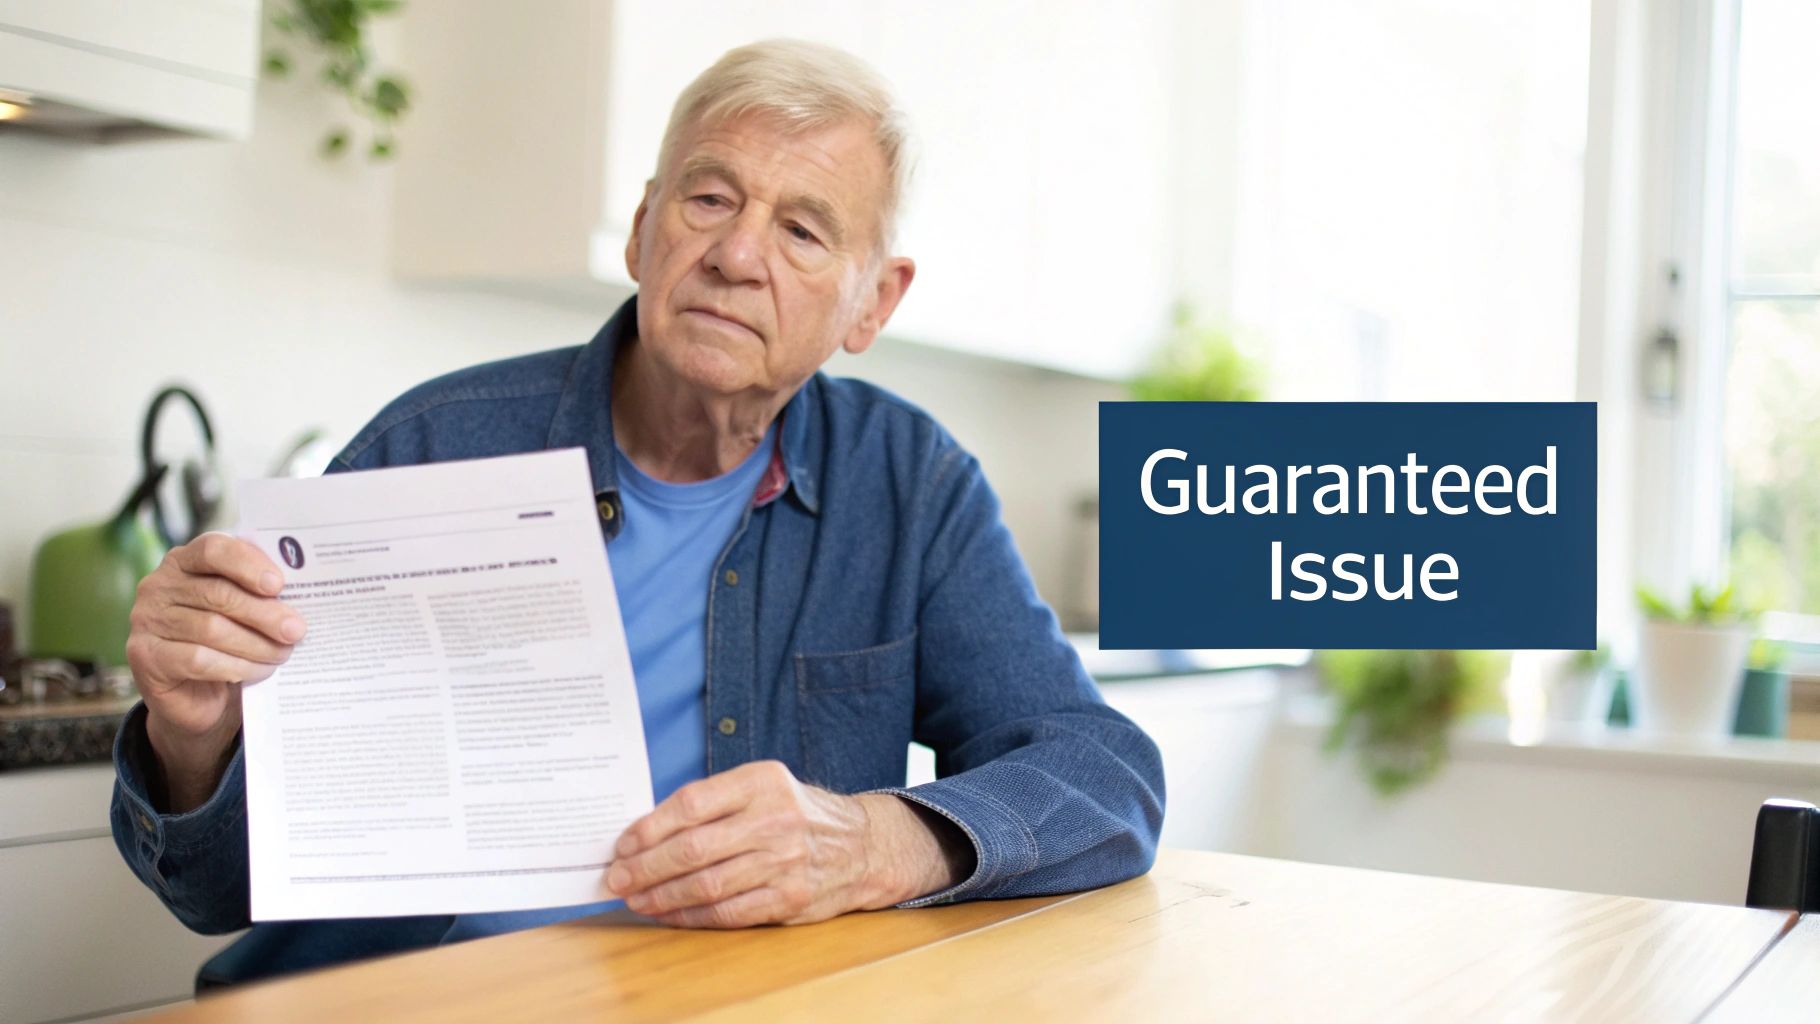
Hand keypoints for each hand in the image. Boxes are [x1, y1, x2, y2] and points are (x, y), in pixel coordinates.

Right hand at [126, 532, 305, 811]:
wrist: (197, 695)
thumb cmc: (228, 640)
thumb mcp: (244, 610)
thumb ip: (261, 592)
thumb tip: (304, 588)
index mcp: (185, 561)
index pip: (213, 549)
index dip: (248, 564)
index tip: (279, 584)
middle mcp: (159, 585)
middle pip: (218, 594)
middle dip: (264, 613)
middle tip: (297, 630)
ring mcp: (147, 620)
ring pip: (211, 629)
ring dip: (255, 644)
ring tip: (283, 653)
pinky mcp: (145, 655)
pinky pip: (198, 659)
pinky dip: (235, 666)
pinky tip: (259, 671)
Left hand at [607, 760, 970, 927]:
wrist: (862, 846)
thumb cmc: (796, 814)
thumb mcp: (764, 787)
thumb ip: (714, 802)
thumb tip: (646, 831)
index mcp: (762, 782)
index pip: (691, 803)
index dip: (649, 827)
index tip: (623, 844)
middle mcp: (775, 819)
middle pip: (693, 848)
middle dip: (645, 867)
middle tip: (617, 878)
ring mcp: (784, 862)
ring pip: (706, 885)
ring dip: (661, 896)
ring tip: (636, 899)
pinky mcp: (789, 898)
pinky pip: (728, 912)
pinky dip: (690, 916)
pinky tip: (669, 914)